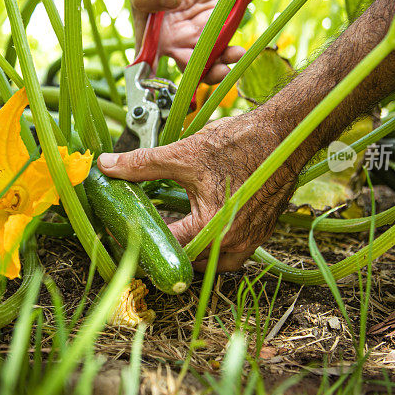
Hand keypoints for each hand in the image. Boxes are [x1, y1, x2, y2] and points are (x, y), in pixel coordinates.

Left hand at [97, 109, 307, 271]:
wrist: (287, 133)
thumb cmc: (242, 142)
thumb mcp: (184, 153)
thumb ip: (142, 164)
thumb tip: (108, 165)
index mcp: (212, 228)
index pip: (167, 246)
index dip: (142, 237)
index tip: (124, 230)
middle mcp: (234, 242)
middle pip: (190, 261)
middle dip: (167, 248)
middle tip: (145, 231)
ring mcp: (251, 239)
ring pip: (213, 261)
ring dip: (191, 250)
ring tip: (172, 231)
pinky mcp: (261, 231)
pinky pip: (232, 250)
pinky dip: (213, 243)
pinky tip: (200, 224)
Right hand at [127, 0, 244, 82]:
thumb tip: (171, 0)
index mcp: (152, 37)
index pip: (150, 67)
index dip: (156, 83)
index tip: (167, 87)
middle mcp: (175, 42)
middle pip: (188, 68)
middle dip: (202, 74)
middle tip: (215, 70)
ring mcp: (197, 37)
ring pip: (210, 61)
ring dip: (223, 65)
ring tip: (234, 56)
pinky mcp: (217, 27)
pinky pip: (225, 41)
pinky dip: (233, 47)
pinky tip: (239, 48)